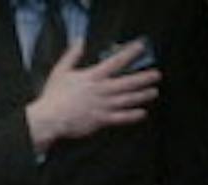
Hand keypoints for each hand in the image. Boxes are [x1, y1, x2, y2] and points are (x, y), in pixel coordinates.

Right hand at [25, 40, 160, 153]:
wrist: (50, 118)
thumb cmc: (54, 96)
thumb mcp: (61, 70)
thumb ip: (72, 55)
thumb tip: (79, 41)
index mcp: (93, 77)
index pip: (115, 62)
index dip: (130, 53)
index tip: (141, 47)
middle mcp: (101, 90)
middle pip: (127, 82)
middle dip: (143, 78)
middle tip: (157, 75)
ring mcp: (102, 106)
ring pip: (126, 99)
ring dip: (142, 95)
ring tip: (154, 91)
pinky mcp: (100, 120)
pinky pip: (120, 118)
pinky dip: (131, 116)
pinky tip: (142, 113)